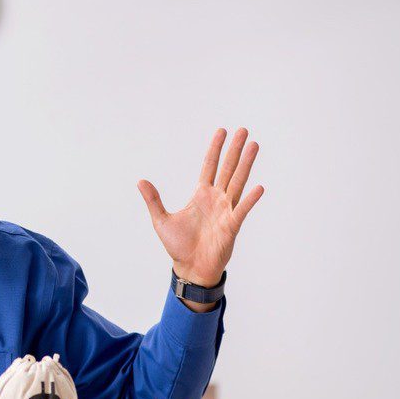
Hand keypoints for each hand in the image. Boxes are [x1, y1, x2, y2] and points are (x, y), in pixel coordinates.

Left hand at [136, 127, 263, 287]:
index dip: (215, 149)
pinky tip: (259, 187)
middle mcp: (216, 199)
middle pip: (227, 169)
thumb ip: (153, 200)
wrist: (190, 268)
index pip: (209, 166)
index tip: (222, 131)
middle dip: (235, 150)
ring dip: (246, 165)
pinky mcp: (231, 226)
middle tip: (244, 130)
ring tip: (255, 146)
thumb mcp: (161, 220)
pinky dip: (249, 200)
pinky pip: (241, 210)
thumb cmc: (178, 246)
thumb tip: (140, 181)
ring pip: (237, 183)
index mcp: (201, 195)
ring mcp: (226, 211)